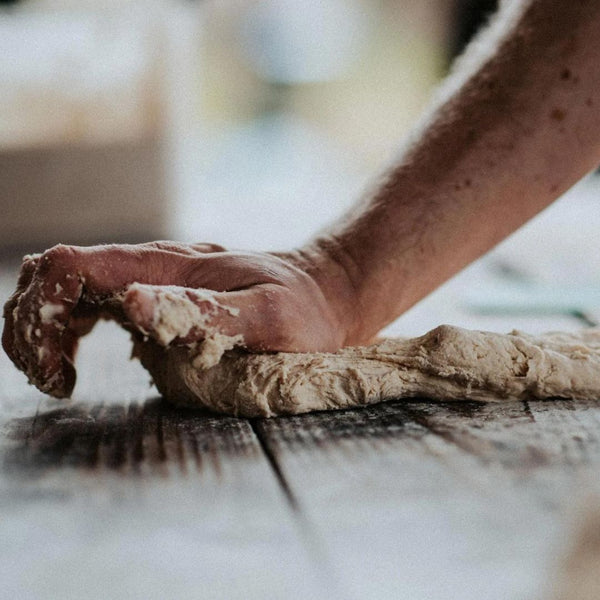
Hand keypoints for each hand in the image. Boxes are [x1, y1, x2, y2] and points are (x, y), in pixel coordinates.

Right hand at [2, 241, 355, 397]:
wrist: (322, 296)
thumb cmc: (303, 310)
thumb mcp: (269, 314)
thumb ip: (207, 310)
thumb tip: (133, 303)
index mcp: (169, 265)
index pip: (72, 267)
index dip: (43, 313)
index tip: (60, 371)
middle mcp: (151, 268)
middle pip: (56, 275)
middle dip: (32, 325)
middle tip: (54, 380)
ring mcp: (152, 282)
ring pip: (67, 289)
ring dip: (43, 328)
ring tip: (57, 376)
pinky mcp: (158, 299)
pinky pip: (91, 304)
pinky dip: (66, 331)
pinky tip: (72, 360)